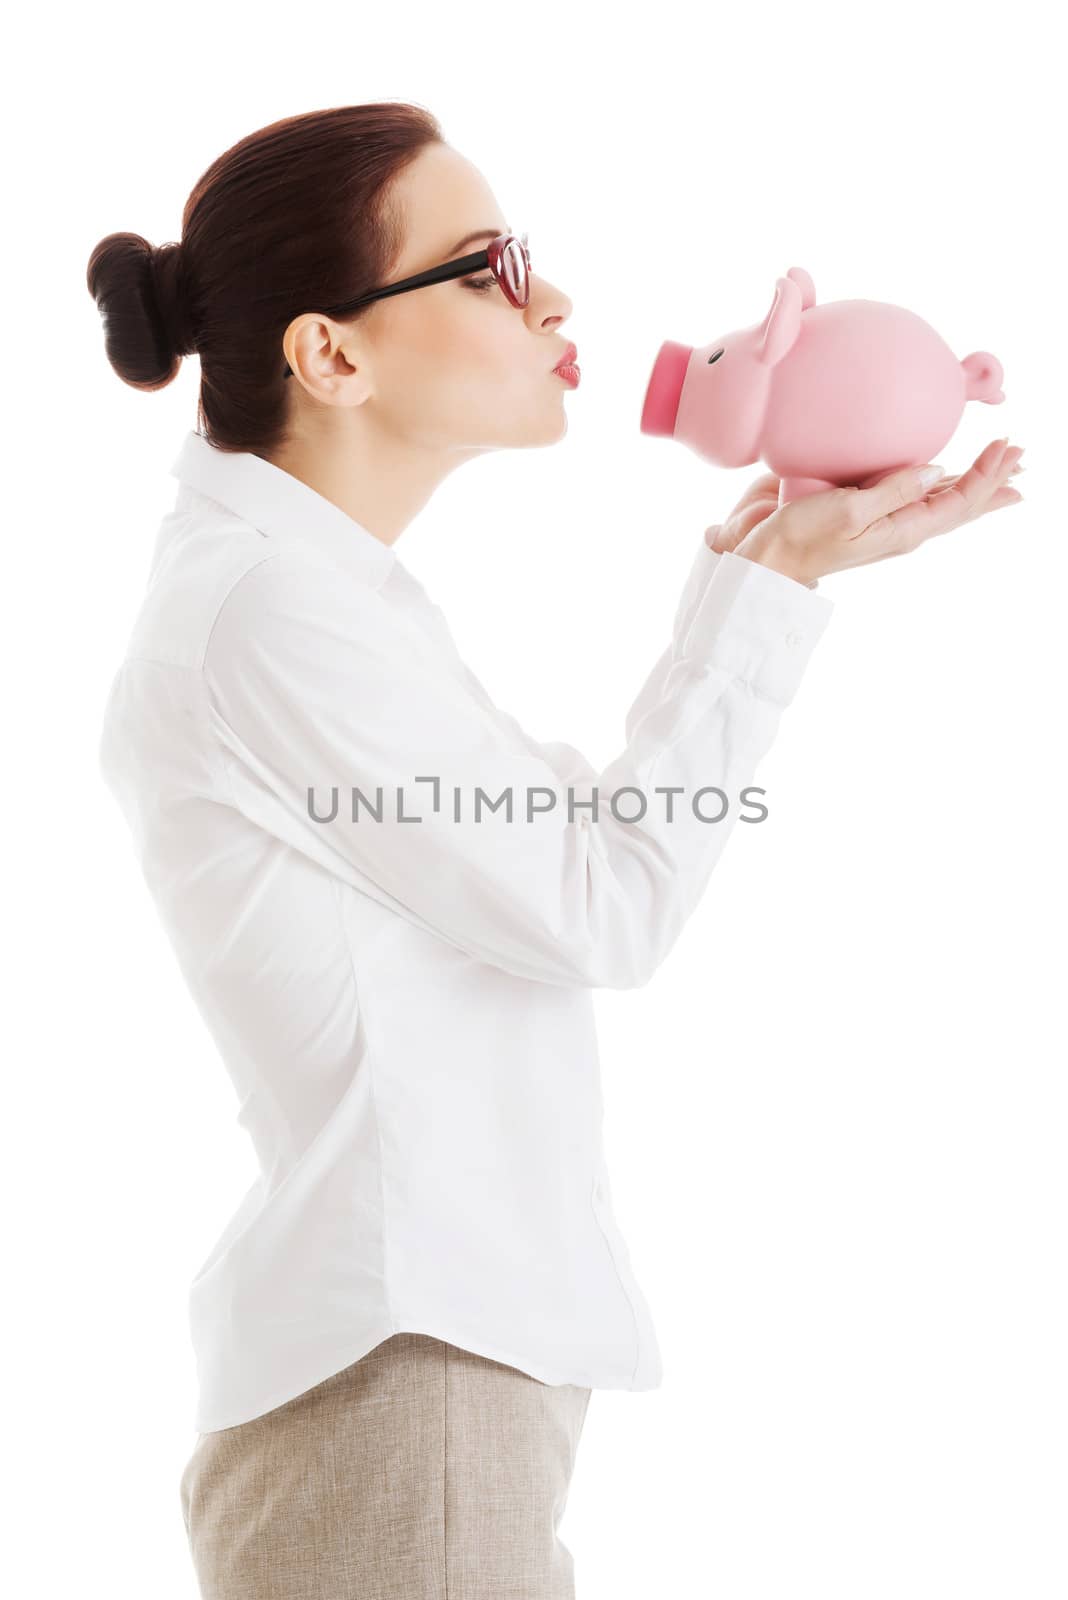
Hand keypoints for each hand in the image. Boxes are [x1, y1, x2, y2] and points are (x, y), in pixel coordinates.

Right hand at [704, 439, 1024, 586]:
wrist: (765, 558)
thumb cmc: (801, 538)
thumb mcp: (849, 512)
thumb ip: (893, 489)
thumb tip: (936, 469)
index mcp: (903, 529)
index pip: (960, 501)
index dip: (988, 474)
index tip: (1009, 445)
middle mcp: (900, 524)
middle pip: (959, 502)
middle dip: (992, 478)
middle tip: (1021, 456)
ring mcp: (882, 518)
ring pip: (940, 497)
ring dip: (971, 479)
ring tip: (998, 465)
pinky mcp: (862, 508)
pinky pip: (911, 492)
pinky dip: (935, 479)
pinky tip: (943, 473)